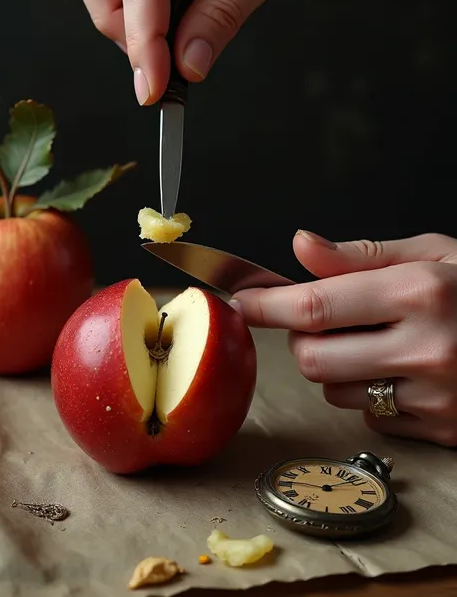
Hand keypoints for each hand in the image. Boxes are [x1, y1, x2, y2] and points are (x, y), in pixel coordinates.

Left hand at [232, 230, 456, 447]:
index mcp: (421, 292)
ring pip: (337, 392)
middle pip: (313, 359)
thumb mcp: (434, 255)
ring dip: (339, 369)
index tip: (239, 302)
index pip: (315, 306)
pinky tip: (405, 374)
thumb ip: (362, 255)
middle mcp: (427, 348)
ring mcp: (436, 397)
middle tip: (326, 320)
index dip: (265, 305)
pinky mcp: (441, 430)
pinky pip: (371, 418)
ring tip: (379, 344)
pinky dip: (372, 396)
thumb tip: (301, 246)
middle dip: (305, 340)